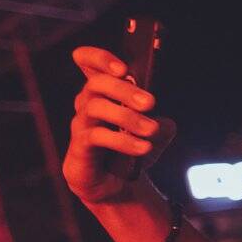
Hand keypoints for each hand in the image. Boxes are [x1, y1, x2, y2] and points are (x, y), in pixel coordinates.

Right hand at [66, 47, 177, 205]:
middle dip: (125, 90)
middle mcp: (87, 102)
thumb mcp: (155, 134)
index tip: (123, 68)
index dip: (99, 58)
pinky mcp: (79, 146)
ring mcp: (80, 124)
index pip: (87, 61)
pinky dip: (123, 141)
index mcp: (104, 91)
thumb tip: (162, 123)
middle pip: (96, 83)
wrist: (116, 183)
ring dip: (127, 117)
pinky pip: (97, 136)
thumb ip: (162, 124)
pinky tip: (143, 147)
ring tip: (151, 129)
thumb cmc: (132, 147)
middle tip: (151, 103)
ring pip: (96, 108)